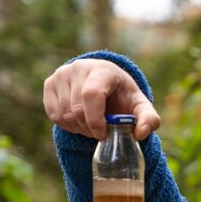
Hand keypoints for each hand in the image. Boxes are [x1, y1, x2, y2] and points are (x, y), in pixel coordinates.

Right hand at [43, 59, 160, 139]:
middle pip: (77, 108)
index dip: (96, 120)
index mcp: (103, 69)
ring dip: (78, 128)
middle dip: (88, 128)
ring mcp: (62, 74)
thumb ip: (149, 119)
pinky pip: (53, 113)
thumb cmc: (123, 97)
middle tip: (99, 133)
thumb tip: (141, 134)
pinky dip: (66, 125)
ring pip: (64, 113)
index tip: (103, 134)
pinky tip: (78, 122)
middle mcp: (80, 67)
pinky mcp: (50, 82)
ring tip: (91, 127)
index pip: (91, 95)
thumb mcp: (140, 107)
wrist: (105, 84)